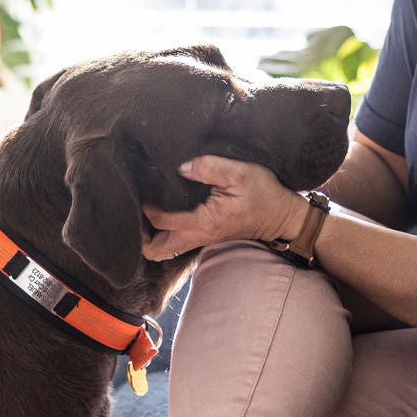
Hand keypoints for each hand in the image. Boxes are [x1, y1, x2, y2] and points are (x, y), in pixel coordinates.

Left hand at [142, 155, 308, 260]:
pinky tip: (160, 210)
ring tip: (143, 210)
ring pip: (163, 249)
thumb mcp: (240, 174)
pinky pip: (174, 241)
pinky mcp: (205, 235)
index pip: (161, 221)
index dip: (145, 208)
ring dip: (149, 235)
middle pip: (155, 250)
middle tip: (133, 210)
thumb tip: (180, 167)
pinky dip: (162, 231)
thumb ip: (208, 167)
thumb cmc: (264, 194)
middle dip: (139, 234)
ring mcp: (201, 239)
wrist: (283, 217)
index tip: (139, 189)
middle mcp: (198, 236)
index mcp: (203, 222)